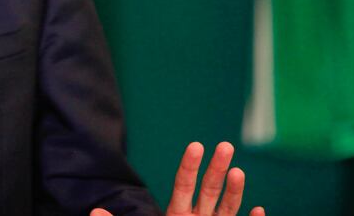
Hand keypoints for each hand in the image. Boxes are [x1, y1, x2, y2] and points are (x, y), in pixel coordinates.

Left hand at [90, 141, 263, 215]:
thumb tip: (94, 212)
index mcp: (176, 214)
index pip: (183, 184)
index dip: (189, 166)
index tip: (196, 146)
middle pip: (208, 189)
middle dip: (217, 168)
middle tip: (226, 145)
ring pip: (227, 208)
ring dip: (235, 191)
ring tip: (238, 172)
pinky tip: (259, 209)